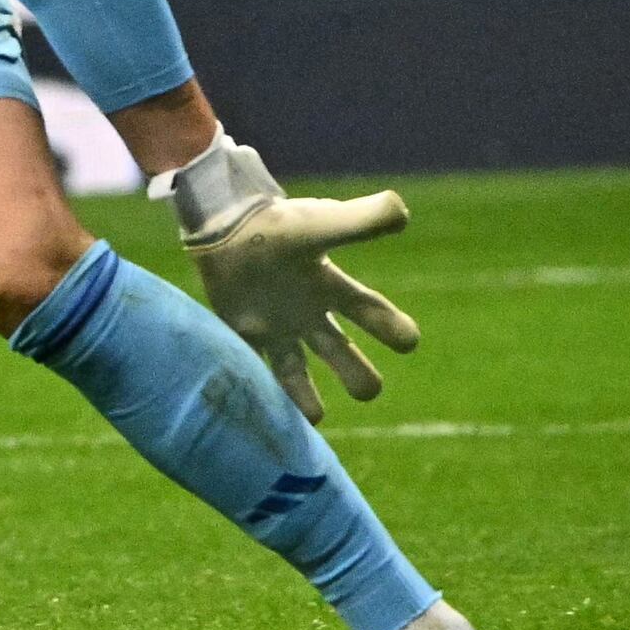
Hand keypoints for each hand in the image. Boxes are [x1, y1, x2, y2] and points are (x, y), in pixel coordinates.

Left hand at [164, 140, 421, 421]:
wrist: (221, 221)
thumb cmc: (274, 222)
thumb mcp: (321, 222)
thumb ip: (361, 218)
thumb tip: (401, 211)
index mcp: (331, 287)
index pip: (373, 314)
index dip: (395, 328)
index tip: (408, 341)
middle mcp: (307, 311)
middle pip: (342, 353)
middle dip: (358, 375)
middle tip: (368, 392)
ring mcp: (274, 324)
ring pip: (296, 370)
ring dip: (305, 397)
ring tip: (315, 418)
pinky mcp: (240, 331)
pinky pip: (251, 367)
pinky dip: (258, 388)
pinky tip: (262, 411)